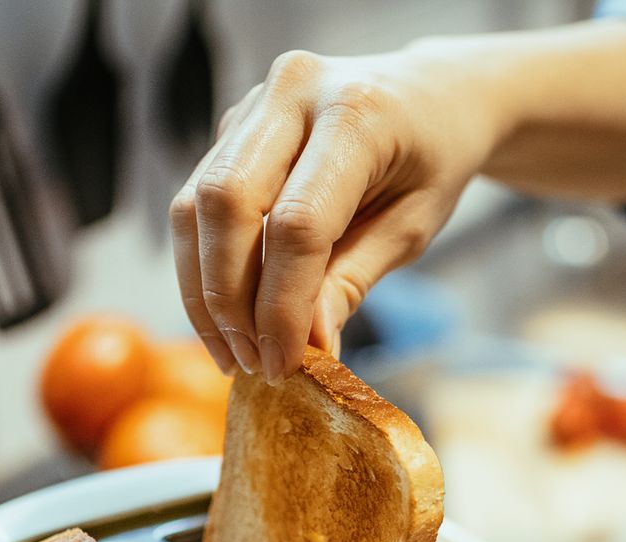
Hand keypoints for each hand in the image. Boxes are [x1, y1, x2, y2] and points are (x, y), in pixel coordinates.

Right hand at [170, 44, 500, 381]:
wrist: (429, 97)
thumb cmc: (430, 162)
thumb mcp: (411, 228)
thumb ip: (353, 280)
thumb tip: (307, 347)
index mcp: (355, 114)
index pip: (297, 224)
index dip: (282, 306)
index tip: (284, 364)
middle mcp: (292, 92)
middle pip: (226, 204)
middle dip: (229, 300)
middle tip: (252, 364)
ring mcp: (252, 104)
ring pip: (195, 205)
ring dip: (205, 293)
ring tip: (233, 355)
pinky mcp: (231, 128)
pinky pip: (196, 203)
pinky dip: (203, 269)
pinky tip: (227, 320)